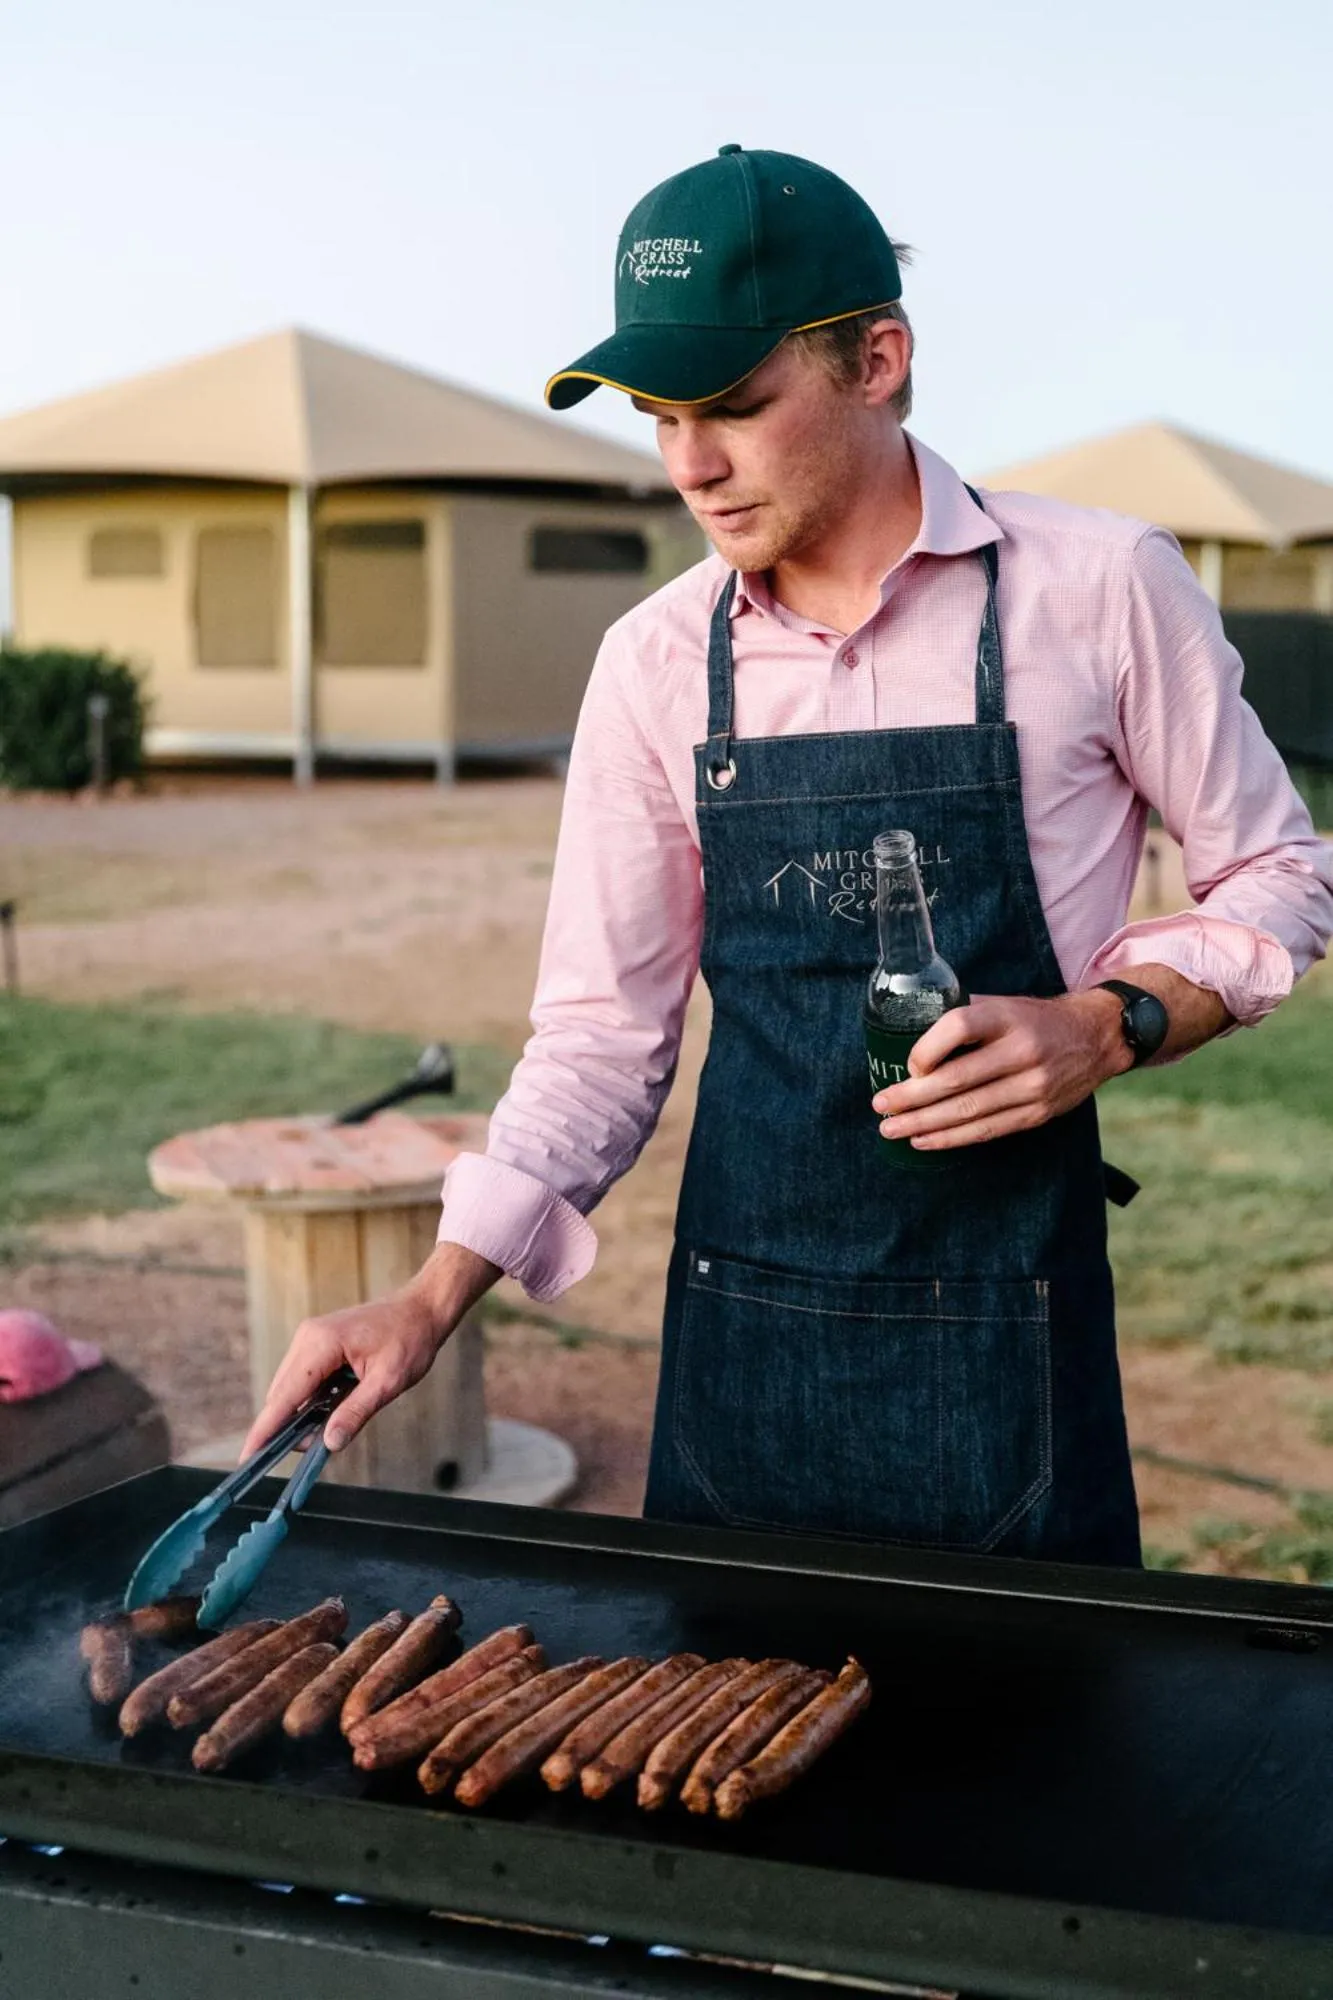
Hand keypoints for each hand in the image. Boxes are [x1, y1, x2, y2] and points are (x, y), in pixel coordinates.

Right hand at [240, 1243, 500, 1459]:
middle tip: (309, 1453)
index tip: (248, 1457)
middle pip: (281, 1394)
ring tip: (324, 1433)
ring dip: (300, 1414)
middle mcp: (308, 1338)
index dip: (265, 1429)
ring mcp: (310, 1338)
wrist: (421, 1307)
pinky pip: (302, 1379)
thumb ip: (356, 1412)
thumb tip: (329, 1443)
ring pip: (290, 1388)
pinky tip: (328, 1412)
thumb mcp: (388, 1381)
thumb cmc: (410, 1338)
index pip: (284, 1396)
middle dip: (286, 1427)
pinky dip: (308, 1400)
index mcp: (321, 1343)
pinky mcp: (316, 1343)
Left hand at [871, 990, 1130, 1151]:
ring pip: (969, 1111)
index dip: (926, 1049)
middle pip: (957, 1079)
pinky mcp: (1038, 1113)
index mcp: (1006, 1016)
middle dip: (912, 1097)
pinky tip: (925, 1140)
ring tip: (892, 1130)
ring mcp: (1033, 1085)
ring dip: (924, 1124)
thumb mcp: (1002, 1004)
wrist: (1096, 1037)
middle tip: (881, 1105)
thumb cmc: (1034, 1019)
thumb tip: (907, 1036)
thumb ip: (962, 1016)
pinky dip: (952, 1138)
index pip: (958, 1027)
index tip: (907, 1066)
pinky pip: (987, 1130)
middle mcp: (1022, 1050)